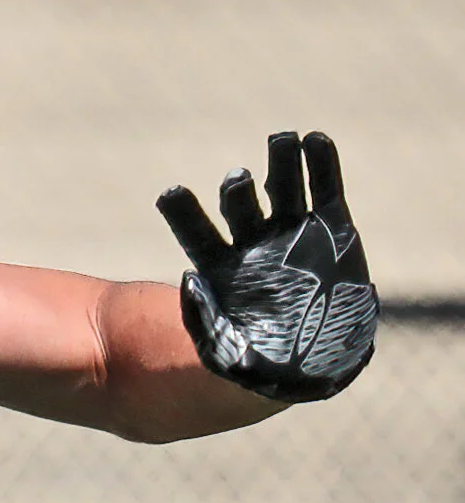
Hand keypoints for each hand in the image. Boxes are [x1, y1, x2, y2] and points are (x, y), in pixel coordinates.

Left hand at [156, 131, 377, 402]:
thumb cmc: (261, 360)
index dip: (184, 213)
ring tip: (282, 139)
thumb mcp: (225, 350)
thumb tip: (186, 284)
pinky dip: (321, 165)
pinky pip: (324, 190)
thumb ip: (203, 320)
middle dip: (238, 189)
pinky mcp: (331, 228)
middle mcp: (253, 241)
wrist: (315, 363)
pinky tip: (316, 140)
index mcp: (221, 266)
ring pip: (281, 187)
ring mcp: (291, 231)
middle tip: (237, 178)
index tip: (170, 194)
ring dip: (281, 163)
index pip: (195, 232)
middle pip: (239, 205)